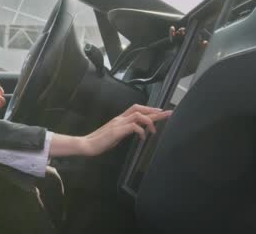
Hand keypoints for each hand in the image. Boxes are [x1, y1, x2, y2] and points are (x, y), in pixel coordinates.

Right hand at [49, 104, 171, 156]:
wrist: (87, 144)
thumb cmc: (99, 142)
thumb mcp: (115, 135)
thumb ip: (124, 131)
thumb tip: (136, 131)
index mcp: (119, 119)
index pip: (136, 110)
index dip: (149, 110)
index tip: (160, 111)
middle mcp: (120, 118)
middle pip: (140, 109)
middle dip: (155, 111)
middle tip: (168, 113)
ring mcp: (118, 123)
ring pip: (138, 115)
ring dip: (149, 121)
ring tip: (155, 130)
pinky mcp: (117, 130)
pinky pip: (134, 127)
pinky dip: (141, 131)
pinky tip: (143, 138)